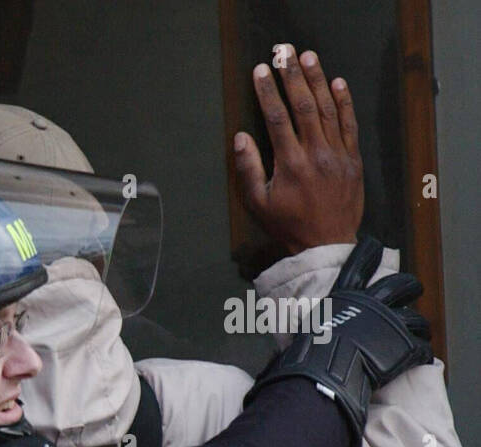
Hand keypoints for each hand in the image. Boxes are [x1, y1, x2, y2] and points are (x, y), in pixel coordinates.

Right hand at [233, 45, 362, 254]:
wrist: (327, 244)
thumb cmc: (288, 225)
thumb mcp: (257, 204)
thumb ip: (248, 169)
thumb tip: (241, 138)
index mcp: (290, 165)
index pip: (277, 119)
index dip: (268, 93)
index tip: (260, 71)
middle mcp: (316, 154)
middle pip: (303, 106)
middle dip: (292, 76)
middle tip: (284, 53)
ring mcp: (338, 154)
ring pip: (327, 109)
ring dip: (317, 80)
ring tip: (308, 57)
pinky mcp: (353, 158)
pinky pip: (349, 124)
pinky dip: (344, 101)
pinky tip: (337, 82)